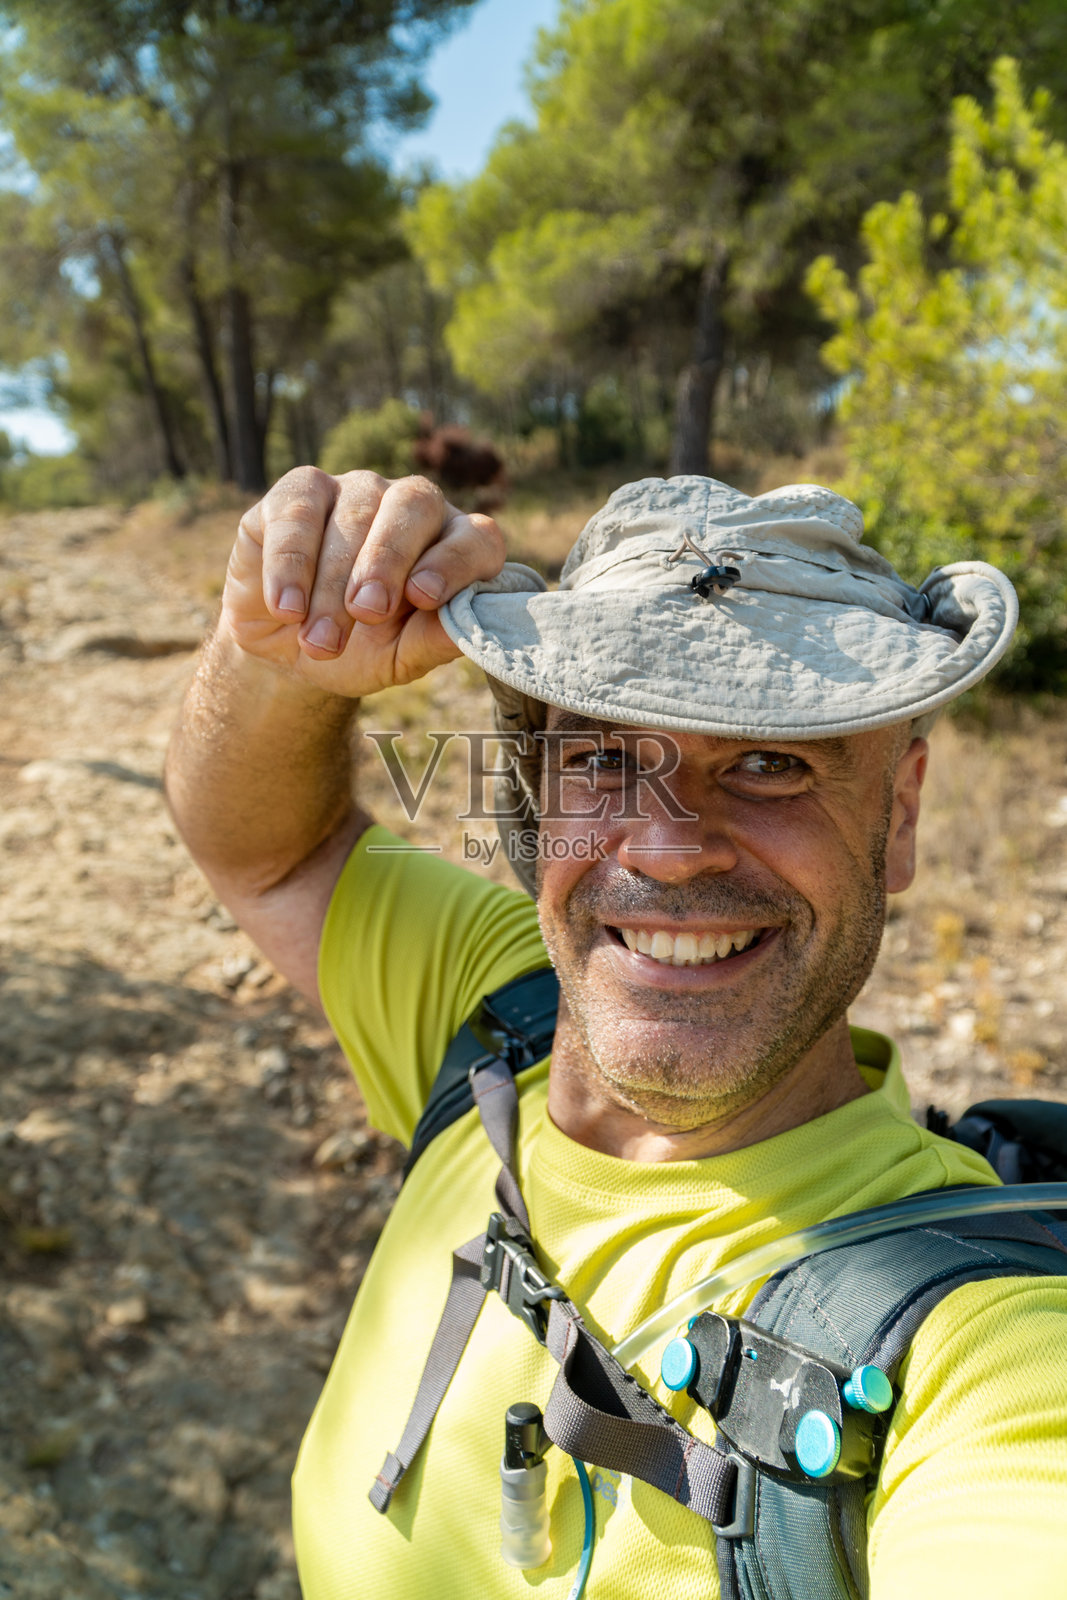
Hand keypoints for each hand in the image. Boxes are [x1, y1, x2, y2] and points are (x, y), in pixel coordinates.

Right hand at [221, 468, 506, 697]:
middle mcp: (407, 505)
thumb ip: (433, 641)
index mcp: (450, 542)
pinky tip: (287, 608)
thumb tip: (465, 633)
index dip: (455, 560)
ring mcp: (353, 490)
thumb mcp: (399, 657)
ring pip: (352, 514)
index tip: (425, 597)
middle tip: (368, 612)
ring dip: (334, 582)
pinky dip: (290, 564)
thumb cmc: (359, 649)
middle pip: (414, 503)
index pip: (475, 535)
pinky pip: (296, 514)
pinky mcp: (295, 493)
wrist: (287, 649)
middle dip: (389, 559)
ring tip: (320, 640)